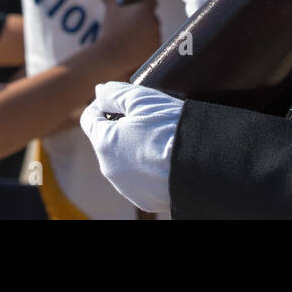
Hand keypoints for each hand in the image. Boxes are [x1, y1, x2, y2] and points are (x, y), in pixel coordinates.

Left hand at [80, 81, 181, 214]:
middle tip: (147, 116)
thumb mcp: (141, 99)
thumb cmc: (170, 128)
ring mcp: (127, 187)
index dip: (103, 104)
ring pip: (123, 161)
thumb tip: (100, 92)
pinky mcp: (145, 200)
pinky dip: (148, 167)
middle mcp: (110, 169)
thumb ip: (115, 93)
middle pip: (107, 141)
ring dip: (135, 147)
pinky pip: (139, 179)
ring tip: (161, 137)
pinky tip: (166, 157)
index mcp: (104, 143)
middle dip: (122, 126)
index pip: (89, 119)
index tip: (120, 100)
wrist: (202, 164)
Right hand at [96, 0, 160, 73]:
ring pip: (154, 32)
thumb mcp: (111, 12)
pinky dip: (147, 46)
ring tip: (131, 39)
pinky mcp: (156, 50)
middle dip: (144, 20)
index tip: (138, 8)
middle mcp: (155, 21)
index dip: (145, 4)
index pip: (152, 1)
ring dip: (146, 34)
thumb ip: (110, 0)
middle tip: (131, 26)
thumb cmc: (112, 31)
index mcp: (146, 9)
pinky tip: (135, 49)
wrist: (112, 55)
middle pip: (152, 17)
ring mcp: (157, 36)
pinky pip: (154, 45)